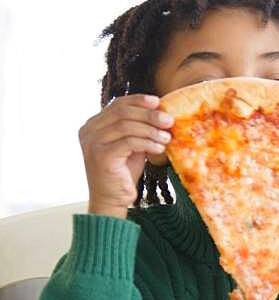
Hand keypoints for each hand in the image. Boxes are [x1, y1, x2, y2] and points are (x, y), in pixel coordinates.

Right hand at [79, 94, 173, 218]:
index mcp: (94, 125)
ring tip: (167, 137)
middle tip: (169, 120)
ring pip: (126, 126)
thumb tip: (161, 112)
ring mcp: (92, 143)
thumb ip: (139, 128)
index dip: (138, 100)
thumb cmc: (123, 172)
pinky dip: (147, 143)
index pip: (117, 104)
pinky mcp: (101, 155)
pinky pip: (129, 142)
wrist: (112, 199)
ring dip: (151, 130)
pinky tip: (159, 148)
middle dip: (149, 114)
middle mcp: (89, 131)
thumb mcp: (132, 145)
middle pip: (122, 112)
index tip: (158, 101)